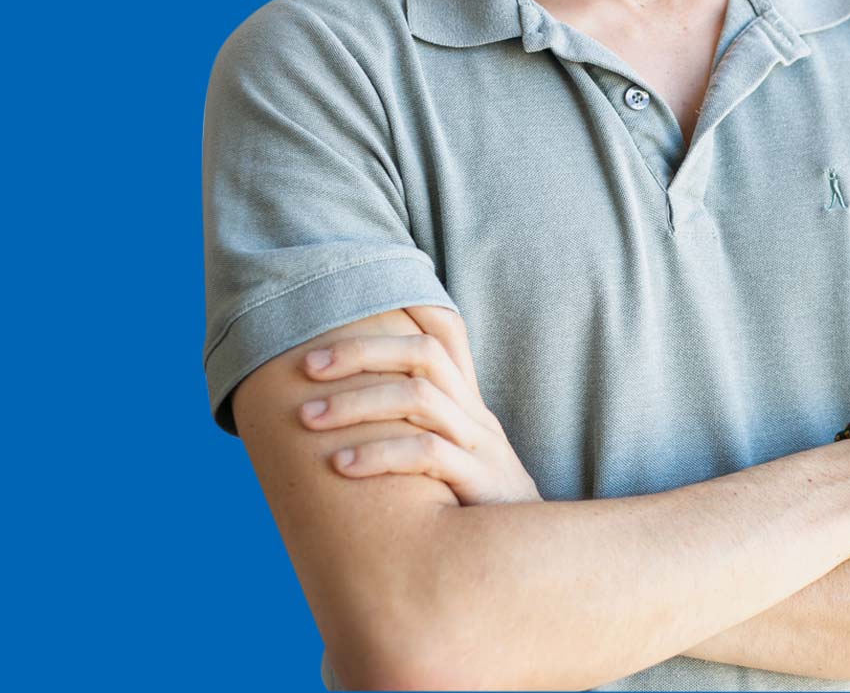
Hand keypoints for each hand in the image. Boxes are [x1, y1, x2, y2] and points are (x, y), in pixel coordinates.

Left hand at [297, 304, 543, 506]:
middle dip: (362, 351)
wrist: (529, 561)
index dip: (409, 304)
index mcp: (467, 401)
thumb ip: (414, 431)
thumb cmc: (473, 508)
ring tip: (308, 418)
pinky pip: (427, 455)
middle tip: (307, 364)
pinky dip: (380, 454)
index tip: (353, 301)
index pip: (446, 332)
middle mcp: (475, 413)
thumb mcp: (452, 458)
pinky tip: (341, 466)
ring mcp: (479, 444)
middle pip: (422, 353)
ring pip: (420, 398)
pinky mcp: (478, 482)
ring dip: (357, 402)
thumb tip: (349, 410)